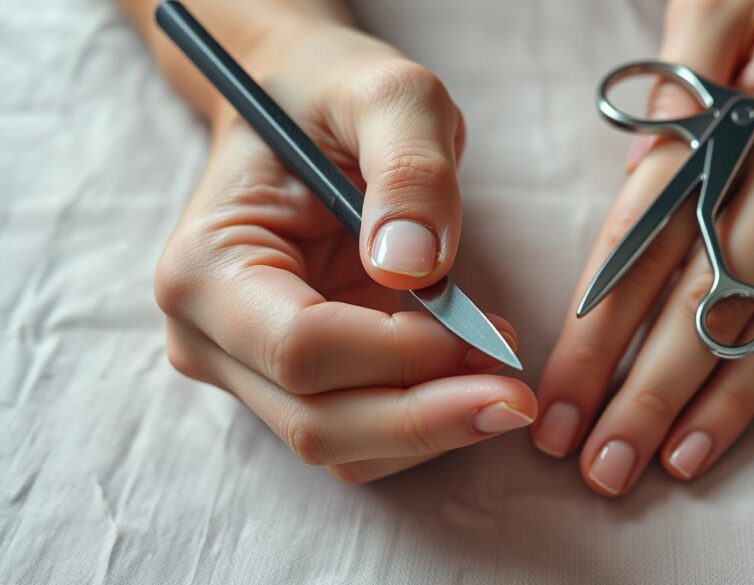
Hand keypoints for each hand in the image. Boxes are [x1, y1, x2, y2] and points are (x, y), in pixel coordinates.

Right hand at [156, 21, 534, 482]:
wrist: (299, 109)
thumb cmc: (333, 96)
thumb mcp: (389, 97)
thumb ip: (410, 169)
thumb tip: (415, 268)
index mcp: (207, 265)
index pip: (302, 349)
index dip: (404, 355)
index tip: (491, 336)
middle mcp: (206, 334)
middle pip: (317, 421)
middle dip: (427, 417)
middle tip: (518, 395)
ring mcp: (243, 367)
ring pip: (340, 448)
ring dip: (430, 427)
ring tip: (500, 374)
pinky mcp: (286, 384)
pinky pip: (358, 438)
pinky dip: (419, 420)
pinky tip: (465, 375)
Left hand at [533, 0, 753, 495]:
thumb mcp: (711, 14)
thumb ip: (665, 114)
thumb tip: (631, 209)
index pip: (664, 248)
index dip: (606, 333)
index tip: (560, 398)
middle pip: (718, 306)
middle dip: (651, 395)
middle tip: (599, 464)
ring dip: (711, 409)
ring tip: (654, 466)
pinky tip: (718, 426)